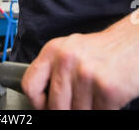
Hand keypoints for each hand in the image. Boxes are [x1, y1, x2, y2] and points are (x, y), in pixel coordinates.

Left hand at [21, 21, 138, 109]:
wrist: (132, 43)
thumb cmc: (103, 49)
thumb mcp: (71, 50)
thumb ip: (54, 70)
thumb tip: (41, 99)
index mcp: (54, 50)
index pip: (30, 85)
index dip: (37, 103)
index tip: (45, 106)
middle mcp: (67, 60)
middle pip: (54, 106)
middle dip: (65, 110)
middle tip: (75, 105)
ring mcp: (86, 74)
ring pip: (76, 113)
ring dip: (86, 110)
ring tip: (94, 96)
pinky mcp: (106, 88)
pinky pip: (98, 114)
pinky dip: (103, 111)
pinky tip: (106, 98)